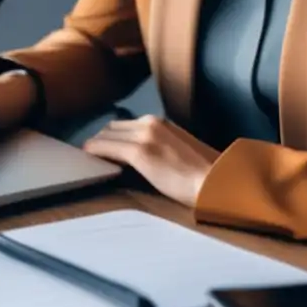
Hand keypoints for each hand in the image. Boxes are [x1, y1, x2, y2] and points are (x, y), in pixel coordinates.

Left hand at [82, 115, 219, 206]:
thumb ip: (157, 147)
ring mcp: (144, 136)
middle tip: (93, 156)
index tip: (104, 150)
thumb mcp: (177, 151)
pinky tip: (88, 160)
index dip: (111, 138)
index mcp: (160, 123)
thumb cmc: (203, 175)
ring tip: (90, 161)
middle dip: (101, 141)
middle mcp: (151, 123)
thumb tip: (140, 157)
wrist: (217, 183)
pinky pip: (105, 148)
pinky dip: (93, 152)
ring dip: (95, 147)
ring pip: (106, 136)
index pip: (124, 125)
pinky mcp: (140, 152)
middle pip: (111, 128)